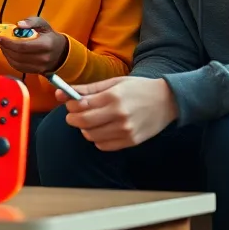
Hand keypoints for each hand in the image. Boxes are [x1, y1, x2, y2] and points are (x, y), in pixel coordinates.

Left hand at [0, 16, 68, 74]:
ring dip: (7, 55)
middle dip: (6, 48)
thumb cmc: (50, 36)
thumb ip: (32, 21)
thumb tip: (18, 24)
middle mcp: (43, 58)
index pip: (23, 46)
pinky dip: (11, 61)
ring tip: (3, 47)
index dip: (9, 43)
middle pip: (18, 56)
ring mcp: (40, 67)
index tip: (1, 37)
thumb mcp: (44, 24)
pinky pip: (20, 68)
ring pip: (17, 64)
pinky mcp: (36, 72)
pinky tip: (9, 54)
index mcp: (45, 45)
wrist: (61, 52)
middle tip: (0, 42)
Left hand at [58, 76, 178, 151]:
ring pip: (91, 136)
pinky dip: (98, 139)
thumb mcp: (114, 83)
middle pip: (82, 123)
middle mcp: (119, 115)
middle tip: (74, 114)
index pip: (80, 106)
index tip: (70, 103)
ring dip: (85, 129)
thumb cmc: (139, 88)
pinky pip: (103, 146)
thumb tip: (60, 92)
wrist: (168, 101)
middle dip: (73, 118)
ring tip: (93, 120)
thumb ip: (87, 89)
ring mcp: (125, 131)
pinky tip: (104, 129)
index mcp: (113, 97)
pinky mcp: (130, 142)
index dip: (70, 105)